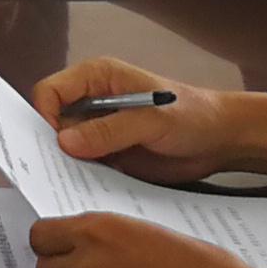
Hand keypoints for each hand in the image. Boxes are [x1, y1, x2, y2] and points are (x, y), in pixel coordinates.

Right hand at [29, 54, 240, 183]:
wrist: (221, 140)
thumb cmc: (193, 116)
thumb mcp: (152, 121)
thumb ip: (109, 130)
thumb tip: (65, 142)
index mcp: (97, 78)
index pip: (50, 92)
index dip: (45, 117)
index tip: (56, 145)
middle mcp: (92, 102)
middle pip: (53, 121)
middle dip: (53, 145)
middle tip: (60, 171)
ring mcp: (99, 130)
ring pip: (65, 148)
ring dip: (68, 165)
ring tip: (77, 184)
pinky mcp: (108, 154)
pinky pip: (84, 166)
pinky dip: (84, 178)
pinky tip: (91, 189)